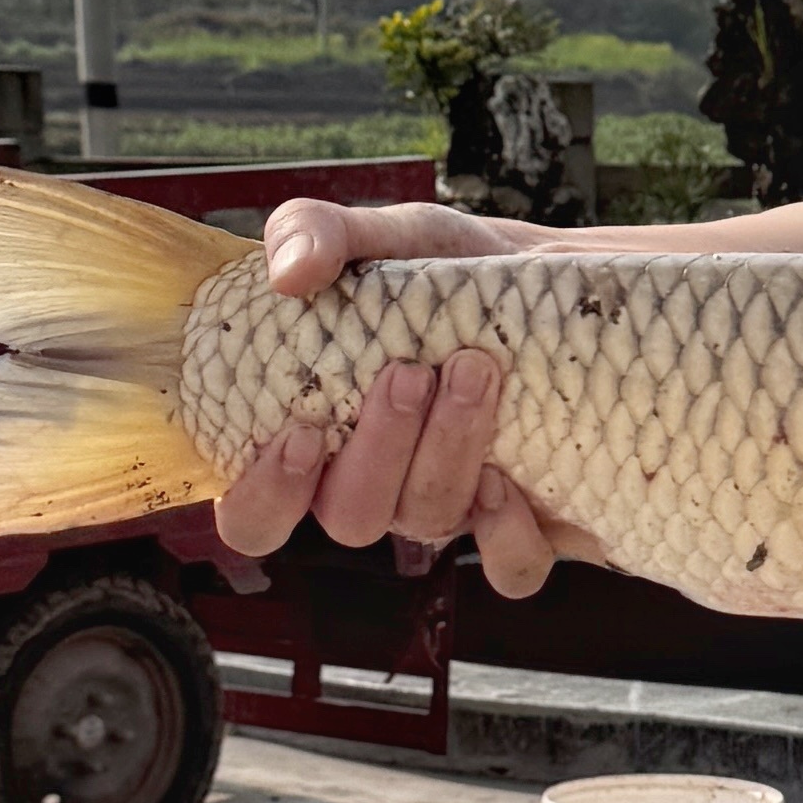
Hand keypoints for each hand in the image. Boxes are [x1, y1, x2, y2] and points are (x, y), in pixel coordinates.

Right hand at [211, 193, 568, 597]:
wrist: (548, 281)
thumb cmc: (439, 270)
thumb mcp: (378, 235)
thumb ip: (315, 234)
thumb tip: (288, 274)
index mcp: (312, 442)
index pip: (254, 518)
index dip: (267, 495)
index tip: (303, 432)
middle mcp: (373, 487)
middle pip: (350, 519)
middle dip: (378, 450)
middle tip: (409, 372)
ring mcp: (445, 506)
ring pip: (427, 523)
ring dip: (447, 452)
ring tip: (475, 371)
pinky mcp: (521, 520)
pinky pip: (510, 569)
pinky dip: (509, 536)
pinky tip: (509, 479)